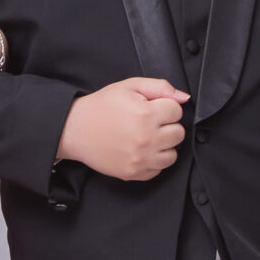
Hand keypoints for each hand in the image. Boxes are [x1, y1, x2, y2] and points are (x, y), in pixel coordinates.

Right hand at [56, 77, 189, 181]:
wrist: (75, 129)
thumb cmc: (101, 106)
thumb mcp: (129, 86)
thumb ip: (159, 87)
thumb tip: (184, 98)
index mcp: (146, 114)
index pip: (177, 111)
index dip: (165, 107)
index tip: (152, 108)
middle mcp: (146, 139)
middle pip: (179, 133)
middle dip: (167, 125)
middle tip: (149, 122)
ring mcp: (141, 158)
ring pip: (173, 154)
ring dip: (163, 145)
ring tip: (146, 137)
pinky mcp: (134, 173)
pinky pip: (158, 169)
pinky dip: (153, 160)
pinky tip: (140, 150)